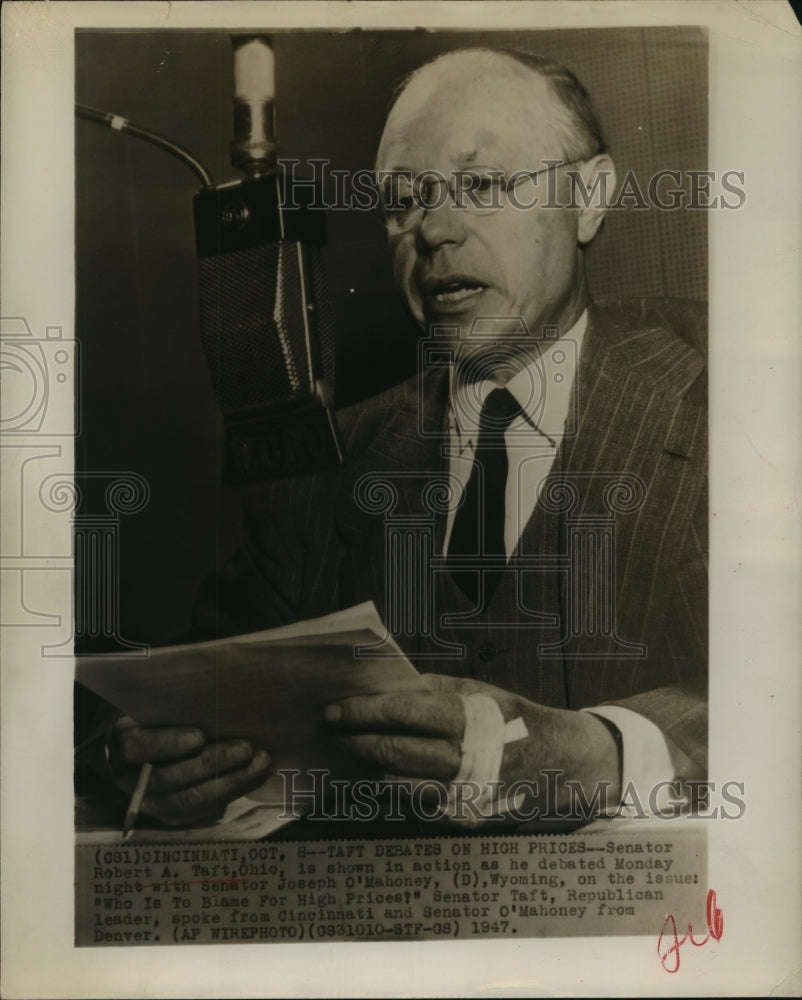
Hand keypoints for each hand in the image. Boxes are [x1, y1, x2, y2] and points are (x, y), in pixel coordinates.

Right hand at [107, 716, 270, 825]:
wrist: (144, 743)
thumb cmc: (157, 714)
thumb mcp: (155, 705)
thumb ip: (174, 705)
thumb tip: (214, 694)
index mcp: (121, 743)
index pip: (138, 746)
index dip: (167, 743)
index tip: (198, 736)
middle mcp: (129, 778)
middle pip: (167, 778)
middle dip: (210, 764)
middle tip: (245, 749)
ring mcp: (150, 801)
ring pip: (188, 800)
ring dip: (229, 782)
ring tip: (260, 762)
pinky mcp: (173, 814)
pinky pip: (203, 810)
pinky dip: (234, 790)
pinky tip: (257, 774)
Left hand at [325, 674, 621, 819]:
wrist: (565, 765)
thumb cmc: (517, 719)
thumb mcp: (482, 691)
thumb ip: (436, 690)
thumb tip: (389, 687)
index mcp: (471, 721)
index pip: (404, 714)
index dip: (364, 711)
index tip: (336, 706)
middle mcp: (467, 761)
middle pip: (395, 752)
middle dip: (356, 739)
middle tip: (332, 727)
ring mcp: (465, 796)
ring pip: (399, 783)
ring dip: (368, 765)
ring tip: (349, 747)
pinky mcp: (463, 819)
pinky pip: (416, 803)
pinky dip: (392, 786)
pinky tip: (378, 771)